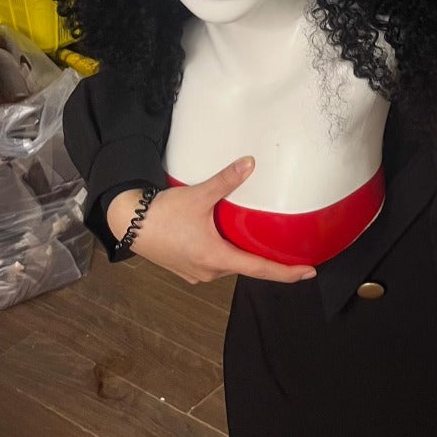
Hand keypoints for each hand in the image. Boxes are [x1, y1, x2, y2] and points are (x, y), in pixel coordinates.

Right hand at [107, 157, 315, 286]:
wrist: (127, 224)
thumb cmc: (163, 214)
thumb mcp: (199, 195)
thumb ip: (227, 180)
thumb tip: (250, 163)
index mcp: (217, 258)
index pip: (261, 270)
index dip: (287, 272)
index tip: (309, 273)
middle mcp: (209, 271)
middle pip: (245, 266)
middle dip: (265, 259)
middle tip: (289, 250)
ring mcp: (196, 272)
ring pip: (228, 264)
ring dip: (242, 254)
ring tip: (260, 241)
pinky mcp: (185, 267)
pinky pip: (213, 262)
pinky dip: (225, 252)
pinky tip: (227, 238)